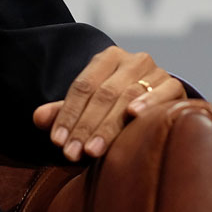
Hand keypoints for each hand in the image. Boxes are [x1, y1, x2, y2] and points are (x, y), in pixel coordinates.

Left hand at [33, 46, 185, 162]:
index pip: (82, 86)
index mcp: (107, 58)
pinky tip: (134, 116)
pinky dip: (148, 102)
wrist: (158, 99)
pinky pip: (162, 92)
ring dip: (108, 126)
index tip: (57, 142)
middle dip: (85, 126)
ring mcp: (155, 71)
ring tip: (93, 150)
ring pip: (127, 96)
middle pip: (103, 94)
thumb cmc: (117, 105)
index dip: (68, 114)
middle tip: (72, 153)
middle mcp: (131, 60)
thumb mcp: (89, 107)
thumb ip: (65, 111)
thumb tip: (37, 118)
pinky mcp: (174, 85)